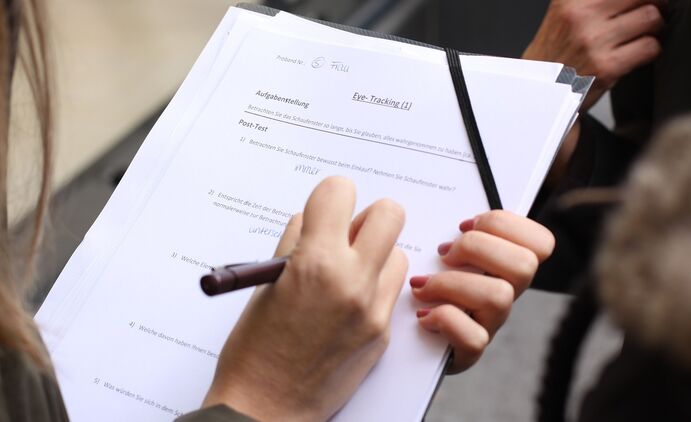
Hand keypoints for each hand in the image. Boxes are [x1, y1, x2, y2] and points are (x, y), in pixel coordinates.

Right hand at [203, 177, 407, 420]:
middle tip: (345, 237)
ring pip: (397, 253)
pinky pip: (390, 291)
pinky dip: (374, 288)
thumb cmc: (254, 350)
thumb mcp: (265, 283)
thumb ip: (296, 244)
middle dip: (367, 218)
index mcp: (314, 262)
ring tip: (345, 276)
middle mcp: (351, 281)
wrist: (267, 408)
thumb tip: (315, 220)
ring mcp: (373, 309)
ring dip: (375, 256)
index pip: (340, 191)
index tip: (323, 212)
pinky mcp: (383, 333)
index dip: (329, 198)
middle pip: (389, 213)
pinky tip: (348, 306)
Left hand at [411, 211, 553, 372]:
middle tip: (444, 253)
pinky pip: (474, 338)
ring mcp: (490, 324)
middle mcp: (506, 294)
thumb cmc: (423, 283)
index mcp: (504, 266)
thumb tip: (452, 204)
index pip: (541, 243)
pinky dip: (444, 320)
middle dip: (478, 248)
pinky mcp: (469, 352)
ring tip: (423, 285)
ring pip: (499, 297)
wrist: (406, 338)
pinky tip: (423, 315)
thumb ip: (455, 230)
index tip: (466, 224)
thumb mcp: (442, 250)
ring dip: (452, 284)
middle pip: (524, 265)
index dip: (505, 225)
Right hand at [524, 0, 664, 111]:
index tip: (641, 2)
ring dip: (655, 27)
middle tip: (652, 11)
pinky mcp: (606, 66)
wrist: (540, 93)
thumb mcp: (565, 13)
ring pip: (651, 17)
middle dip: (654, 3)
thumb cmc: (556, 54)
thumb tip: (631, 0)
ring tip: (645, 33)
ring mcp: (594, 41)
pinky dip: (650, 50)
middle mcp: (581, 15)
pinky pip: (650, 47)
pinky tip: (638, 53)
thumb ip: (593, 1)